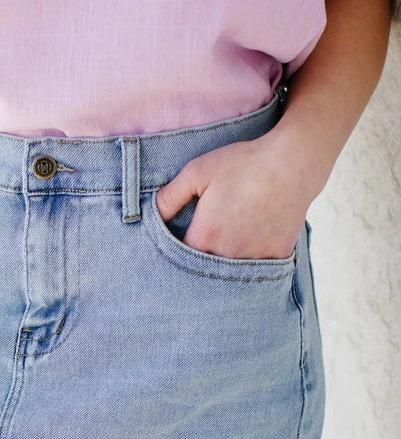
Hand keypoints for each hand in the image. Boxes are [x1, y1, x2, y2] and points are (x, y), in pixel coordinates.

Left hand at [154, 131, 321, 260]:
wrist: (293, 163)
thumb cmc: (242, 163)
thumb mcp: (197, 171)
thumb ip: (169, 197)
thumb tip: (146, 216)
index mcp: (205, 237)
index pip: (179, 259)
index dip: (174, 255)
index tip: (176, 247)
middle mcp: (228, 254)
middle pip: (203, 272)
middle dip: (196, 268)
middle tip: (197, 257)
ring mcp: (254, 258)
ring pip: (230, 276)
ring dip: (223, 269)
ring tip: (222, 252)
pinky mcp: (276, 256)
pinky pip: (256, 270)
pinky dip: (250, 266)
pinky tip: (246, 252)